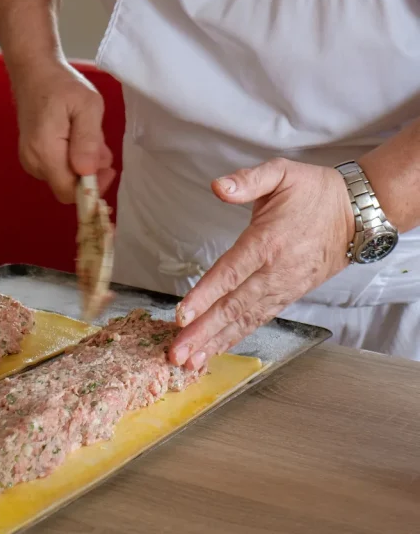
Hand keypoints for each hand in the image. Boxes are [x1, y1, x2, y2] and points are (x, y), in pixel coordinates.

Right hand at [11, 60, 114, 203]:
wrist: (34, 70)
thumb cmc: (62, 85)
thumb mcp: (87, 105)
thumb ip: (88, 140)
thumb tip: (87, 171)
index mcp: (45, 151)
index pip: (68, 192)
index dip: (92, 188)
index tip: (109, 169)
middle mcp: (32, 161)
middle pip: (67, 186)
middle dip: (90, 173)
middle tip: (101, 145)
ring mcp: (29, 158)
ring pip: (63, 177)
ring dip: (82, 164)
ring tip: (90, 135)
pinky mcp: (31, 154)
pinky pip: (56, 167)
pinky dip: (71, 159)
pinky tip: (77, 137)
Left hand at [168, 158, 353, 369]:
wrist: (356, 214)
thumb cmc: (315, 191)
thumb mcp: (281, 172)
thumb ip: (248, 180)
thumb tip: (218, 186)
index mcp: (268, 240)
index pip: (231, 272)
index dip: (205, 295)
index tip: (183, 315)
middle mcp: (275, 270)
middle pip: (234, 306)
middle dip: (204, 332)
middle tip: (177, 352)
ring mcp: (283, 287)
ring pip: (246, 319)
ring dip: (216, 341)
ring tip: (191, 360)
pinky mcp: (289, 294)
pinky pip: (259, 319)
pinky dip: (237, 337)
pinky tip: (217, 349)